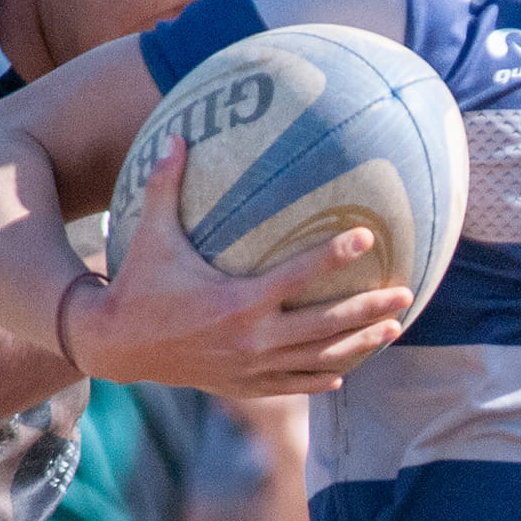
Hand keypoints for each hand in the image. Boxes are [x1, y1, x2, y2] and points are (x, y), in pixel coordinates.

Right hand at [65, 139, 412, 395]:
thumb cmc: (138, 284)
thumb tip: (175, 134)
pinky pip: (295, 384)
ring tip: (394, 329)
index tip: (369, 237)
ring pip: (319, 358)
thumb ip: (165, 185)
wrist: (115, 345)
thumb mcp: (150, 234)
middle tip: (405, 293)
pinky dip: (323, 376)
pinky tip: (347, 368)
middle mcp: (252, 338)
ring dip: (361, 344)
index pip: (299, 275)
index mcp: (237, 301)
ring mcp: (252, 367)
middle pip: (326, 324)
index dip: (336, 255)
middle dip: (369, 309)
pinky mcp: (245, 386)